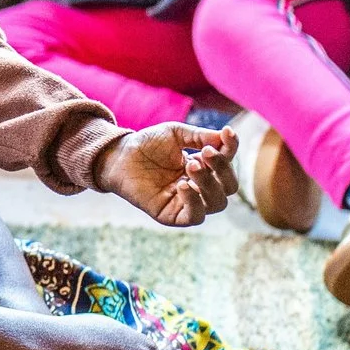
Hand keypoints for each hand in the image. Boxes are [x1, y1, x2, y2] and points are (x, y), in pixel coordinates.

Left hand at [98, 123, 238, 226]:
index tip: (227, 132)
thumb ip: (200, 136)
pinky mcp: (172, 215)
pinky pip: (195, 217)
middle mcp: (200, 188)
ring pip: (216, 203)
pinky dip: (194, 202)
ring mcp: (187, 203)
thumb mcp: (176, 134)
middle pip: (229, 187)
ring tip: (191, 164)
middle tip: (204, 152)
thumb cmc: (147, 145)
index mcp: (205, 169)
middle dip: (222, 169)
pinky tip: (183, 185)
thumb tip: (225, 136)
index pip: (228, 164)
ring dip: (209, 183)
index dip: (231, 149)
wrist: (118, 156)